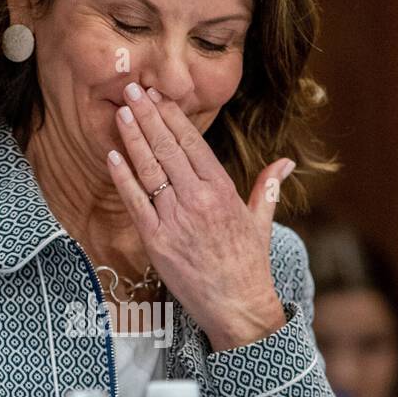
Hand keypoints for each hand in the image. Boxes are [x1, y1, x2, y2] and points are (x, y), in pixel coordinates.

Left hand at [105, 81, 291, 350]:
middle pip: (168, 149)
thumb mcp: (261, 222)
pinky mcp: (156, 239)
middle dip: (148, 116)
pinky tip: (112, 155)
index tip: (158, 96)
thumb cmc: (248, 264)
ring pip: (150, 170)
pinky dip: (123, 177)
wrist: (237, 307)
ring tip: (120, 112)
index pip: (193, 144)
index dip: (173, 117)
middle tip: (131, 89)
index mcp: (224, 191)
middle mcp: (199, 200)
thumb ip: (268, 187)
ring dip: (133, 138)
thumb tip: (286, 162)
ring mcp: (175, 219)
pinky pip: (135, 202)